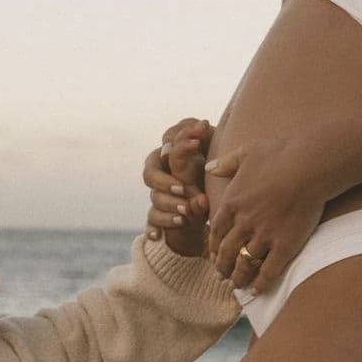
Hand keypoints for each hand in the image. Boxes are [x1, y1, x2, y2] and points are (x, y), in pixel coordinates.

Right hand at [143, 117, 213, 247]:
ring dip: (169, 205)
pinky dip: (153, 229)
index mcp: (172, 156)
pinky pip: (151, 223)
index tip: (197, 144)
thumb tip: (201, 124)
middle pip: (149, 174)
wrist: (211, 203)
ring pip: (155, 199)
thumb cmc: (213, 170)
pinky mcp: (162, 217)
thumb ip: (205, 136)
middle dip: (166, 182)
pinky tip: (157, 237)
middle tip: (183, 189)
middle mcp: (163, 175)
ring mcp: (160, 196)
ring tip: (186, 212)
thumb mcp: (212, 151)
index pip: (166, 147)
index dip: (179, 145)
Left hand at [205, 136, 327, 290]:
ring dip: (238, 277)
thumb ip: (226, 162)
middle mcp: (244, 223)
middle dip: (222, 266)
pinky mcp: (285, 245)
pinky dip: (261, 283)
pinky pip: (269, 270)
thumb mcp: (247, 152)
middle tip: (221, 275)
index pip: (216, 231)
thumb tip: (210, 167)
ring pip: (245, 264)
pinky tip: (257, 291)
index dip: (213, 246)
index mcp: (232, 202)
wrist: (311, 164)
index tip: (214, 255)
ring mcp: (264, 235)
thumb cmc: (281, 153)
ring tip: (236, 285)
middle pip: (227, 251)